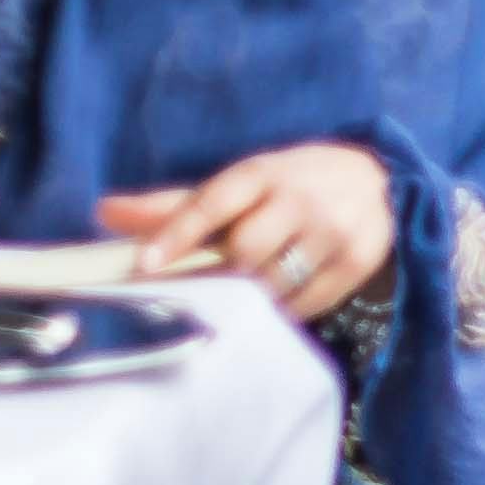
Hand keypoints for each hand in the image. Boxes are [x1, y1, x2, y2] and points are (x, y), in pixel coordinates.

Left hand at [105, 141, 396, 325]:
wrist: (380, 181)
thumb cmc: (290, 183)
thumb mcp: (238, 182)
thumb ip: (173, 204)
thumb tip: (104, 212)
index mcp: (262, 172)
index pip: (212, 201)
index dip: (177, 233)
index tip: (144, 265)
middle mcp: (300, 200)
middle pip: (243, 251)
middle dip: (210, 277)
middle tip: (183, 296)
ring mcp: (332, 234)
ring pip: (274, 283)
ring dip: (242, 300)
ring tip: (223, 305)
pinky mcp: (356, 266)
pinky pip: (305, 304)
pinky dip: (277, 312)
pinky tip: (263, 310)